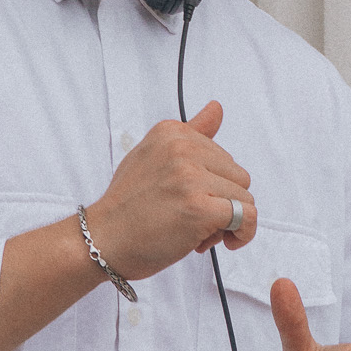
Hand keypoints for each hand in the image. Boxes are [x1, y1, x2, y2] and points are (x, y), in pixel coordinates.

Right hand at [85, 102, 256, 281]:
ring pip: (245, 199)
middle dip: (222, 202)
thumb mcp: (154, 156)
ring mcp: (190, 177)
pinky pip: (246, 217)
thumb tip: (217, 108)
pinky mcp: (199, 208)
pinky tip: (216, 242)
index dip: (211, 184)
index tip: (188, 197)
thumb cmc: (128, 205)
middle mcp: (182, 148)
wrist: (103, 240)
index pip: (222, 157)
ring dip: (228, 222)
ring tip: (195, 230)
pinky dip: (241, 234)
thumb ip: (191, 133)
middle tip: (191, 218)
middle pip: (238, 177)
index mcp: (172, 132)